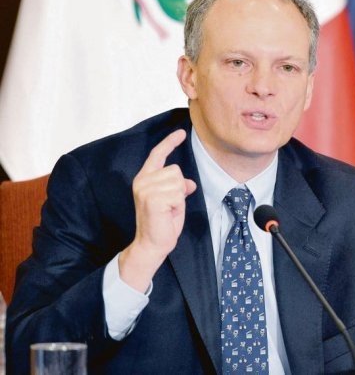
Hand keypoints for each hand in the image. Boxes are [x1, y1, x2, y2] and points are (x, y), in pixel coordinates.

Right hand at [119, 129, 196, 290]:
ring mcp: (145, 189)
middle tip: (170, 206)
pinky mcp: (152, 198)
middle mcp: (142, 181)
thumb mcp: (174, 200)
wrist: (152, 243)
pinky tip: (168, 213)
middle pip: (176, 170)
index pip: (158, 155)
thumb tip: (189, 182)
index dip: (170, 142)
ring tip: (168, 210)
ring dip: (179, 198)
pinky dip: (178, 205)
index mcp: (145, 178)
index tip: (181, 133)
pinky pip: (178, 194)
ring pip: (178, 182)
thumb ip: (178, 186)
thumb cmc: (163, 223)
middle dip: (180, 188)